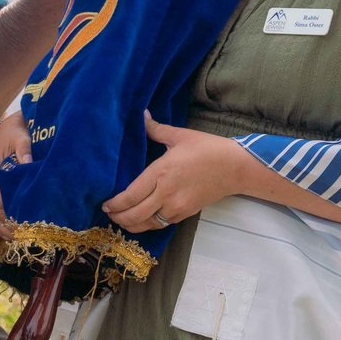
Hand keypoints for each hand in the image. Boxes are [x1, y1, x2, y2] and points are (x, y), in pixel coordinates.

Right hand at [0, 111, 30, 238]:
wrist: (9, 126)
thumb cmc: (17, 132)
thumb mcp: (22, 138)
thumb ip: (25, 151)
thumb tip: (28, 165)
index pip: (0, 204)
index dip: (12, 218)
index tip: (26, 228)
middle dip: (7, 227)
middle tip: (24, 239)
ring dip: (0, 229)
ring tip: (17, 239)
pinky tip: (6, 233)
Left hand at [102, 114, 246, 232]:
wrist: (235, 168)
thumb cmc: (207, 149)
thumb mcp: (180, 136)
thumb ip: (156, 129)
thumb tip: (141, 115)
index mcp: (161, 173)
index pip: (130, 196)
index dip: (114, 204)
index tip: (105, 204)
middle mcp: (166, 194)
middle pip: (134, 215)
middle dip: (117, 217)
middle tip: (109, 214)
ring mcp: (176, 207)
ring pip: (146, 224)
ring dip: (130, 225)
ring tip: (121, 219)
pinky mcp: (184, 214)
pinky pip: (160, 224)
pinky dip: (147, 225)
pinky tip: (140, 220)